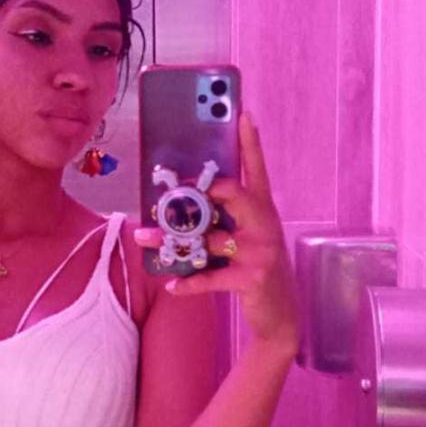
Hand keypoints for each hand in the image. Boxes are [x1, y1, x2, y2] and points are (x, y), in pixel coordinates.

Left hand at [134, 109, 299, 351]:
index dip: (251, 141)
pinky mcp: (252, 277)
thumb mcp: (249, 235)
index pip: (257, 168)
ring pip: (208, 238)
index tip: (244, 113)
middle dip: (198, 192)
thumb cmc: (257, 266)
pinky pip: (210, 277)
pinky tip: (171, 285)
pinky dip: (189, 283)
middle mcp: (265, 224)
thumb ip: (227, 216)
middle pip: (232, 194)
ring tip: (144, 238)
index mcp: (263, 208)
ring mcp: (260, 250)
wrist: (281, 312)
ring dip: (171, 240)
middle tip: (169, 190)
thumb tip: (186, 200)